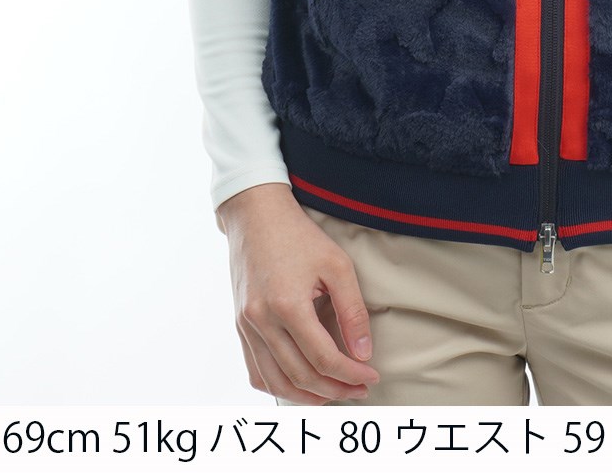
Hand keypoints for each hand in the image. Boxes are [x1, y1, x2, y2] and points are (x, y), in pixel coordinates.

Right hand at [216, 184, 381, 404]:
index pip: (323, 358)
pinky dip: (279, 386)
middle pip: (300, 376)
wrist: (256, 216)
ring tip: (335, 394)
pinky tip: (301, 385)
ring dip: (307, 395)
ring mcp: (247, 326)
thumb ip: (352, 311)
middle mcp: (261, 322)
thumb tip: (363, 353)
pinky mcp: (240, 326)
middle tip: (360, 389)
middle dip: (335, 389)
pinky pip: (256, 371)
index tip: (372, 377)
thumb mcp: (337, 265)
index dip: (351, 374)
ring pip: (275, 382)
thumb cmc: (300, 237)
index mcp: (287, 306)